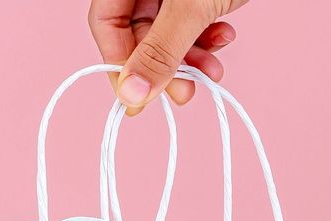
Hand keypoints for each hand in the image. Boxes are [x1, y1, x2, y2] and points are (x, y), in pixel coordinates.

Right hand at [88, 0, 248, 111]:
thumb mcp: (190, 5)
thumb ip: (160, 50)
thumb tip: (132, 95)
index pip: (106, 24)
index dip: (119, 65)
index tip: (138, 100)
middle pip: (138, 33)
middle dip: (165, 66)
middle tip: (185, 92)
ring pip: (167, 33)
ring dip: (190, 59)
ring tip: (213, 73)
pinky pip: (191, 22)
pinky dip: (207, 38)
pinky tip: (224, 38)